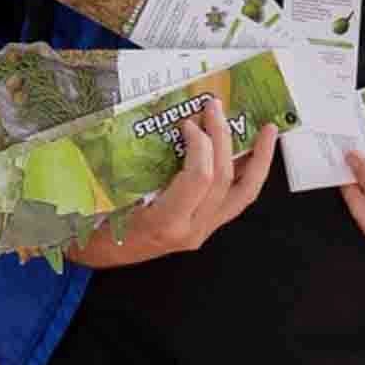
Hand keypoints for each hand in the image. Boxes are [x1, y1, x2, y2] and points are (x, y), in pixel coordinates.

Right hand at [71, 97, 276, 267]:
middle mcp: (190, 230)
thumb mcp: (106, 194)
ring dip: (257, 160)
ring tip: (268, 132)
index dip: (200, 144)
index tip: (187, 122)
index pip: (199, 178)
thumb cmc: (95, 225)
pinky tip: (253, 155)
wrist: (97, 256)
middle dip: (223, 138)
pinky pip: (236, 201)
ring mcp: (202, 231)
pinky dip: (248, 174)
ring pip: (243, 194)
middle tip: (216, 108)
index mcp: (165, 222)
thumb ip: (132, 165)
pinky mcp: (205, 228)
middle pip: (223, 179)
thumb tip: (156, 122)